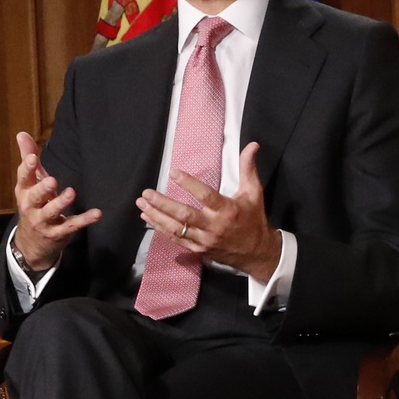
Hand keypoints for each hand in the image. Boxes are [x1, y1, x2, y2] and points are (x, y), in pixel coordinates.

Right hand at [11, 130, 99, 273]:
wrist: (31, 243)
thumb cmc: (33, 204)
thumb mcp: (29, 183)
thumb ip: (28, 158)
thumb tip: (21, 133)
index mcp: (24, 192)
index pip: (23, 178)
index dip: (27, 168)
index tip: (33, 158)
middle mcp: (31, 207)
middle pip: (35, 197)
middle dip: (42, 189)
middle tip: (52, 180)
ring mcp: (44, 222)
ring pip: (51, 212)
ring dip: (61, 203)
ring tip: (71, 192)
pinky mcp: (58, 233)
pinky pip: (72, 225)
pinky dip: (85, 220)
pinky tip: (97, 213)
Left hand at [137, 144, 282, 281]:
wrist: (256, 253)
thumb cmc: (253, 219)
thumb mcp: (254, 193)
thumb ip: (248, 168)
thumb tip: (252, 145)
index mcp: (227, 210)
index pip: (205, 196)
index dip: (189, 184)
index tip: (173, 173)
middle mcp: (214, 227)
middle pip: (184, 215)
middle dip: (163, 204)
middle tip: (146, 193)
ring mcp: (204, 240)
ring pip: (176, 229)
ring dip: (157, 216)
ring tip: (142, 204)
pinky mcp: (198, 249)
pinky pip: (177, 239)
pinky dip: (161, 229)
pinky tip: (150, 218)